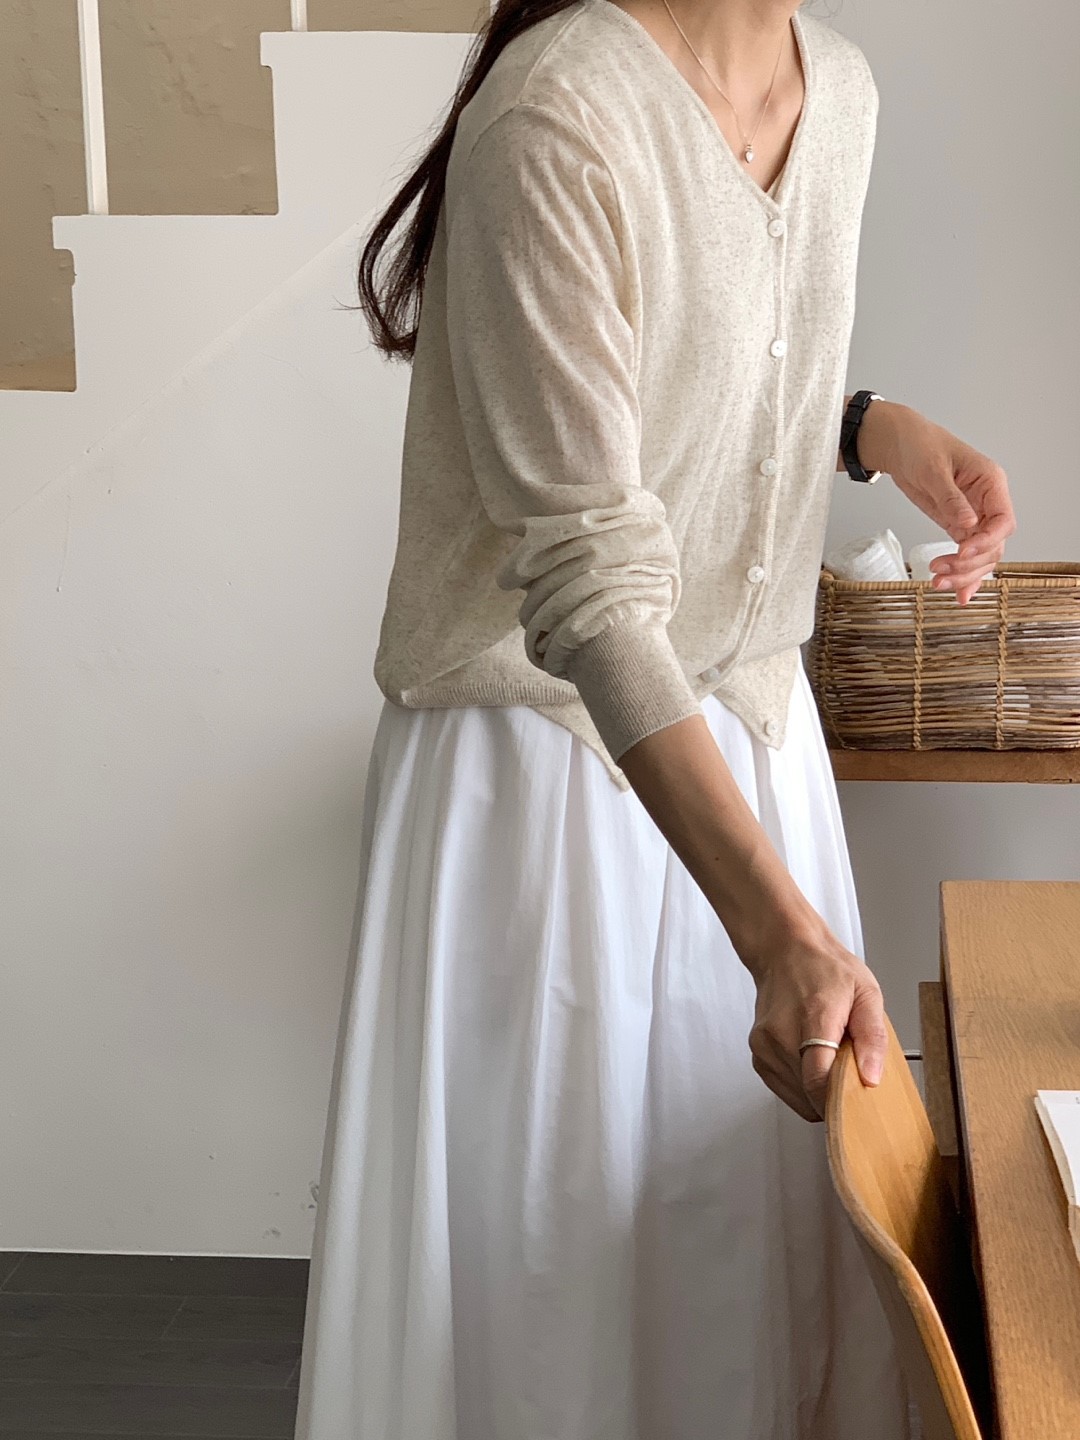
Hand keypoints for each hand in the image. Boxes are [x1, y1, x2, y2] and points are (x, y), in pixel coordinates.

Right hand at [745, 916, 886, 1121]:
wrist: (784, 950)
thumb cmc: (824, 967)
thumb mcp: (866, 992)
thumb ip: (873, 1036)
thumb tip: (871, 1077)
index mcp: (813, 1017)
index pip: (817, 1079)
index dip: (839, 1102)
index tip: (858, 1103)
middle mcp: (781, 1034)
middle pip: (809, 1093)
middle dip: (836, 1094)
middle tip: (851, 1073)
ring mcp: (764, 1045)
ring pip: (798, 1096)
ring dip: (818, 1091)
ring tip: (830, 1061)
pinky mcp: (758, 1054)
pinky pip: (785, 1090)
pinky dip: (803, 1087)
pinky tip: (813, 1063)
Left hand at [859, 402, 1016, 604]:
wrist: (899, 444)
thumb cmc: (920, 444)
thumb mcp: (933, 469)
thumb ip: (951, 499)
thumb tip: (968, 525)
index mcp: (990, 483)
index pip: (1002, 520)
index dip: (987, 541)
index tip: (963, 551)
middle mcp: (987, 502)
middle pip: (993, 545)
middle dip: (970, 564)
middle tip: (941, 572)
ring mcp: (973, 516)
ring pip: (981, 555)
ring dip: (964, 574)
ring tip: (937, 582)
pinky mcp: (957, 525)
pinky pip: (966, 554)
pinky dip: (964, 574)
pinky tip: (959, 593)